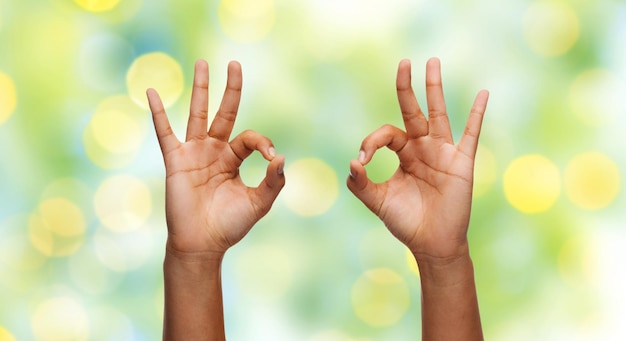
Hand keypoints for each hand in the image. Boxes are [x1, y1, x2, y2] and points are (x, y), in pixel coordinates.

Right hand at [147, 60, 284, 256]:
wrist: (203, 243)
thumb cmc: (230, 225)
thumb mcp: (259, 203)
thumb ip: (273, 181)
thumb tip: (281, 156)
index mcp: (234, 159)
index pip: (249, 137)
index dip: (262, 142)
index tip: (270, 156)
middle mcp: (214, 151)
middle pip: (224, 112)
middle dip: (230, 89)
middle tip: (235, 63)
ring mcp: (194, 153)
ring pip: (197, 114)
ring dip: (200, 89)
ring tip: (203, 63)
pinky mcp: (176, 160)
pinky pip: (165, 132)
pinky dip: (159, 112)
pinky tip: (152, 91)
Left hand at [347, 58, 488, 262]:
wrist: (431, 244)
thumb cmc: (406, 222)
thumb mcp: (378, 201)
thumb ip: (361, 184)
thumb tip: (352, 162)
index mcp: (403, 155)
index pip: (386, 134)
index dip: (372, 141)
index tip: (362, 160)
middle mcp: (422, 148)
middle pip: (413, 111)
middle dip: (406, 88)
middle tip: (403, 63)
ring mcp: (443, 152)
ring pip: (439, 114)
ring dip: (435, 88)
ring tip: (432, 62)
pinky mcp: (461, 162)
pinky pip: (470, 134)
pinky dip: (477, 114)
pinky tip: (482, 93)